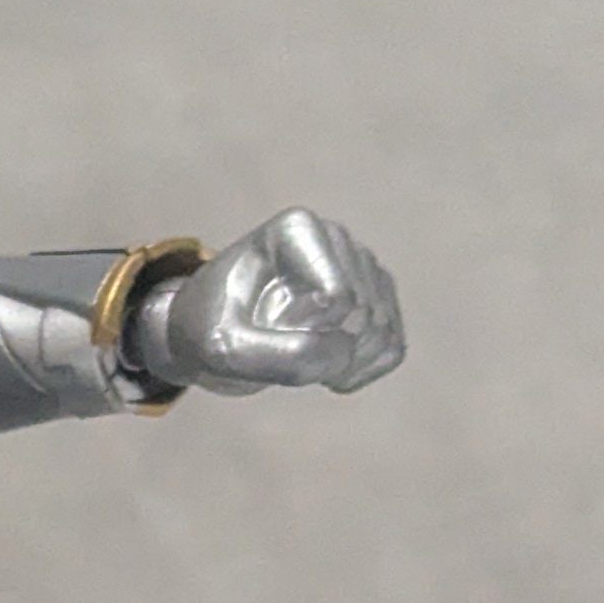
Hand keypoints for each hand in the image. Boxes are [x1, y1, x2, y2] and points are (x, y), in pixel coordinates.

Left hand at [137, 209, 404, 396]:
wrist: (214, 333)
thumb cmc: (211, 330)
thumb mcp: (224, 348)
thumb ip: (280, 354)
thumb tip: (348, 350)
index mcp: (298, 229)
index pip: (335, 298)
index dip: (297, 329)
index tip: (254, 320)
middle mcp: (338, 239)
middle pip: (361, 317)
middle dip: (318, 348)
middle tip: (270, 344)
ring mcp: (362, 268)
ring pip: (382, 333)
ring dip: (340, 366)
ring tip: (293, 358)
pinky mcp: (378, 300)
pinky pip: (393, 349)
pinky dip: (361, 373)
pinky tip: (324, 371)